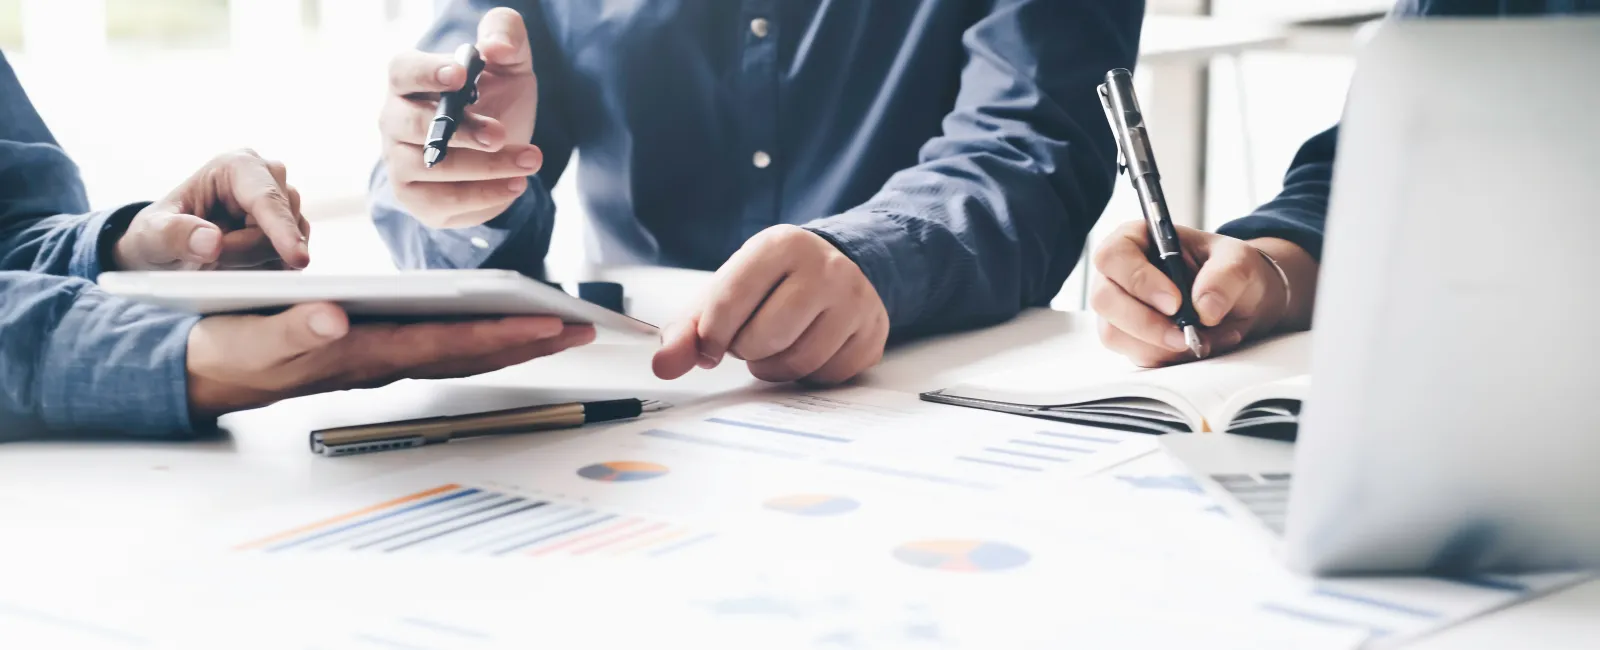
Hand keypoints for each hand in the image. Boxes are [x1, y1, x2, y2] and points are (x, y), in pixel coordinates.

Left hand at [114, 149, 308, 270]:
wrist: (168, 249)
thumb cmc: (158, 235)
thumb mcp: (150, 235)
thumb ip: (174, 235)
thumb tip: (213, 242)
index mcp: (237, 166)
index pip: (266, 198)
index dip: (282, 230)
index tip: (297, 259)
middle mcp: (268, 178)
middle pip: (280, 226)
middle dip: (247, 252)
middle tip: (211, 258)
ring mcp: (285, 204)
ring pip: (289, 246)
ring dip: (255, 263)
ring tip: (221, 259)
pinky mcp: (293, 231)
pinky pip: (293, 259)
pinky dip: (268, 269)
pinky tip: (241, 267)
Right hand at [185, 303, 595, 418]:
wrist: (207, 368)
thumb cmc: (233, 349)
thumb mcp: (254, 337)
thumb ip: (293, 328)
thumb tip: (335, 318)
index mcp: (363, 354)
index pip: (446, 343)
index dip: (499, 333)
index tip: (547, 322)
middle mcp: (384, 360)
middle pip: (470, 351)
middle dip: (529, 339)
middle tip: (583, 327)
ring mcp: (384, 357)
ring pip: (463, 350)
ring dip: (515, 339)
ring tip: (563, 326)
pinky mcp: (377, 347)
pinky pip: (445, 344)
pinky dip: (482, 334)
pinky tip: (507, 324)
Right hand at [380, 7, 541, 228]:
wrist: (502, 153)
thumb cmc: (496, 100)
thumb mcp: (510, 65)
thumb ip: (506, 37)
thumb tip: (495, 46)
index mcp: (410, 81)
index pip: (403, 71)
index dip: (427, 72)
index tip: (460, 75)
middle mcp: (394, 121)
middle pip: (412, 125)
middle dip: (460, 131)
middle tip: (500, 134)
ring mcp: (399, 162)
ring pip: (432, 168)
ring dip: (485, 167)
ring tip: (530, 160)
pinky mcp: (416, 199)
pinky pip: (444, 202)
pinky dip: (485, 195)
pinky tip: (517, 184)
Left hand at [652, 225, 889, 384]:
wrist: (835, 270)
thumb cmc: (771, 285)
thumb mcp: (726, 293)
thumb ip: (688, 330)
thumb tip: (663, 366)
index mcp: (780, 245)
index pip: (728, 304)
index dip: (711, 337)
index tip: (712, 343)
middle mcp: (825, 267)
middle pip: (764, 338)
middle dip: (747, 349)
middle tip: (751, 338)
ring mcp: (856, 299)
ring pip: (797, 362)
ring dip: (774, 367)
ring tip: (776, 346)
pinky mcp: (873, 332)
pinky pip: (828, 376)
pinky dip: (808, 375)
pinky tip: (807, 350)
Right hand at [1090, 221, 1297, 366]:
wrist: (1240, 302)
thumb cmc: (1230, 270)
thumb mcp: (1240, 260)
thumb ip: (1226, 275)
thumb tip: (1204, 307)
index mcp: (1135, 240)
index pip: (1113, 257)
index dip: (1138, 280)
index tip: (1175, 302)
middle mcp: (1118, 275)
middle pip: (1105, 300)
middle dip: (1145, 323)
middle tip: (1185, 335)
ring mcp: (1120, 310)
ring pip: (1115, 334)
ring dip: (1160, 346)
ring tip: (1204, 339)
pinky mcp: (1131, 340)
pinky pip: (1136, 356)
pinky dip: (1171, 358)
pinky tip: (1200, 345)